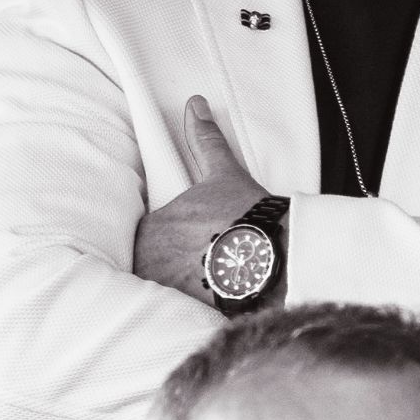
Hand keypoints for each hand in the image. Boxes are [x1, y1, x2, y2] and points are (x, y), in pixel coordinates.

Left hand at [133, 95, 266, 297]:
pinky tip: (213, 306)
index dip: (167, 240)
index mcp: (153, 229)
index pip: (145, 237)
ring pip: (166, 289)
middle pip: (152, 265)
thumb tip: (195, 105)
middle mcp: (153, 262)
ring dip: (180, 289)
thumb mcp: (222, 175)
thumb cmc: (245, 217)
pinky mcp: (190, 314)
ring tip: (208, 288)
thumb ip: (204, 142)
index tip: (187, 244)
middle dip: (170, 266)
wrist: (273, 259)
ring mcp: (170, 292)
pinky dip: (193, 310)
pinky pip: (183, 312)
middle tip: (198, 266)